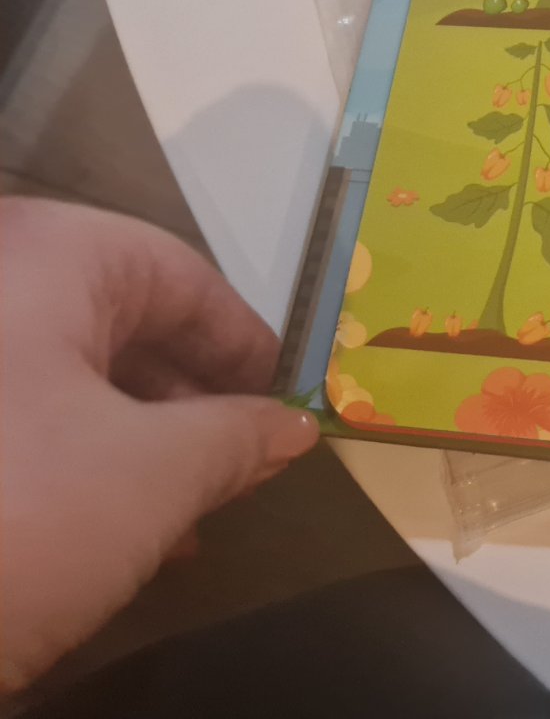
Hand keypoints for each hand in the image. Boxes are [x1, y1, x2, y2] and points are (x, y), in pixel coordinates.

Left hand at [0, 198, 318, 688]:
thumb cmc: (16, 515)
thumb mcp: (153, 477)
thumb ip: (239, 438)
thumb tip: (291, 427)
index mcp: (43, 255)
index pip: (182, 279)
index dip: (246, 346)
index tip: (289, 403)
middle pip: (119, 323)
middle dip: (189, 401)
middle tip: (241, 466)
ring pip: (61, 370)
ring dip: (131, 436)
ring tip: (180, 513)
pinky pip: (11, 411)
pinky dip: (62, 452)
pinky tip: (98, 526)